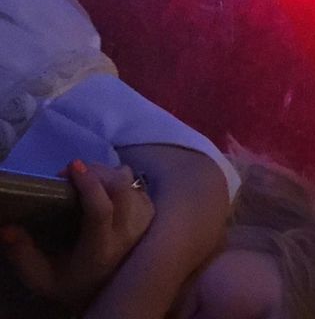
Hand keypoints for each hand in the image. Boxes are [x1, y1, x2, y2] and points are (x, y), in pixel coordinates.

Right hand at [1, 161, 155, 308]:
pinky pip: (139, 186)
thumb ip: (23, 255)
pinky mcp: (152, 215)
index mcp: (101, 248)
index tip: (72, 167)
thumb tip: (7, 228)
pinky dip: (121, 178)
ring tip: (87, 176)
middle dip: (95, 172)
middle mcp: (128, 233)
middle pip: (119, 188)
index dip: (89, 184)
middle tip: (73, 171)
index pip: (101, 209)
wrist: (116, 295)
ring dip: (108, 172)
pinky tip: (104, 184)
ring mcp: (144, 222)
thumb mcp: (43, 278)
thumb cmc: (75, 284)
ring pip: (131, 183)